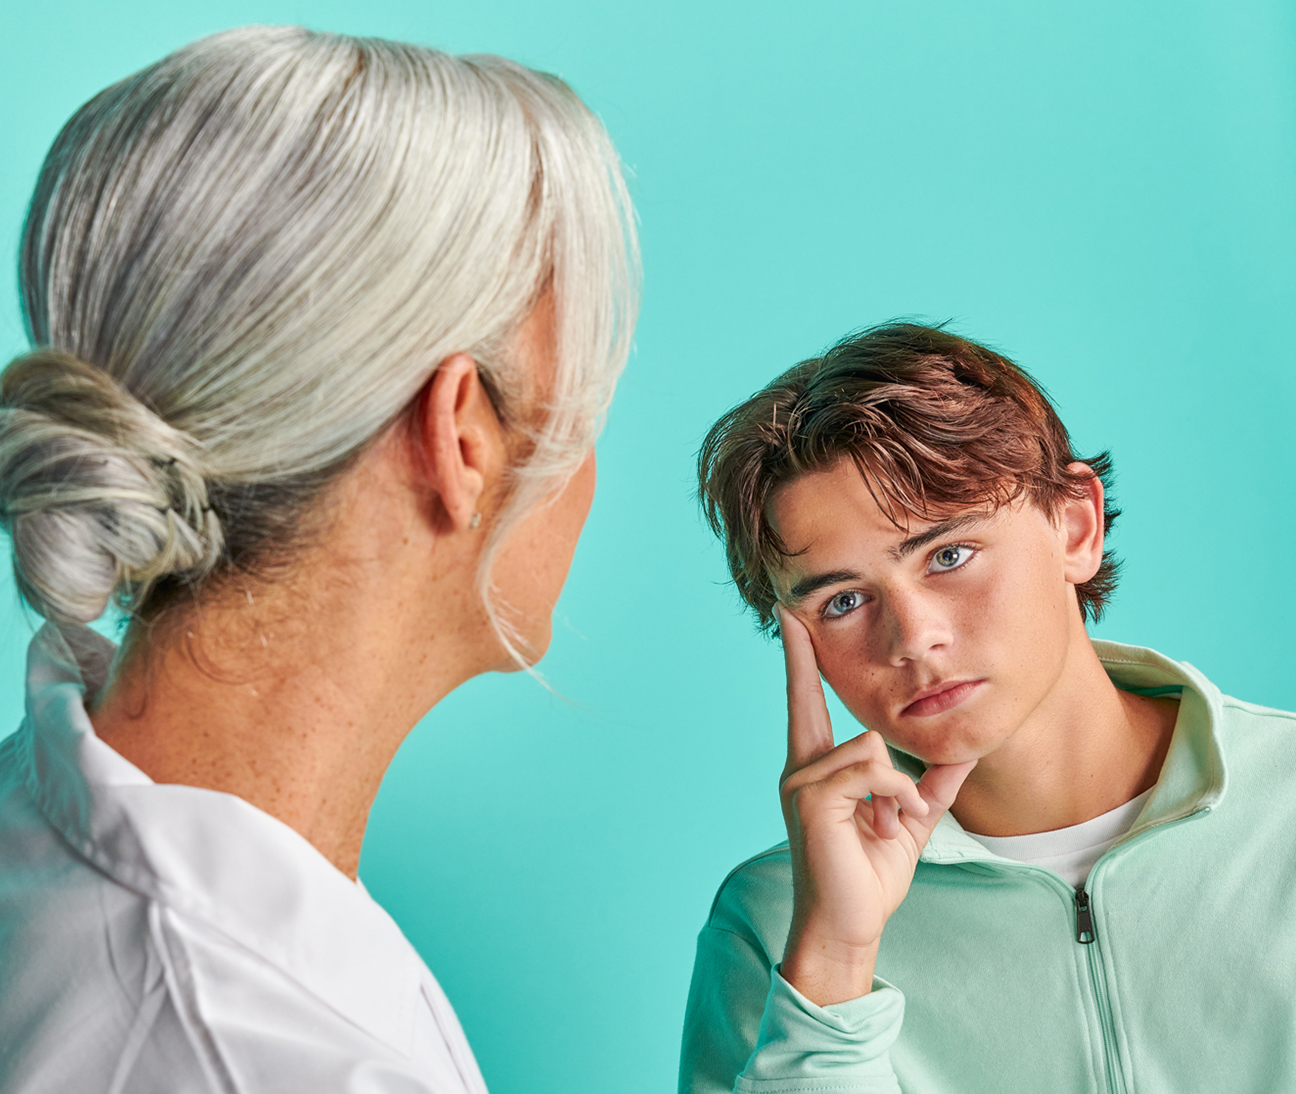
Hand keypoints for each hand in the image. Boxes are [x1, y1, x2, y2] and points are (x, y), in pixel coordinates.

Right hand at [775, 605, 975, 1005]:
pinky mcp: (812, 799)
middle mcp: (801, 768)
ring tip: (894, 827)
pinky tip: (892, 826)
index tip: (789, 615)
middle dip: (827, 693)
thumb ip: (930, 782)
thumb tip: (966, 749)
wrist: (847, 926)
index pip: (805, 701)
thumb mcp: (908, 820)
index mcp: (817, 767)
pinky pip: (870, 769)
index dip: (798, 658)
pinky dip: (895, 797)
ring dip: (899, 790)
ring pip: (869, 746)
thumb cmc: (868, 876)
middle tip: (858, 765)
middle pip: (836, 714)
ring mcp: (802, 782)